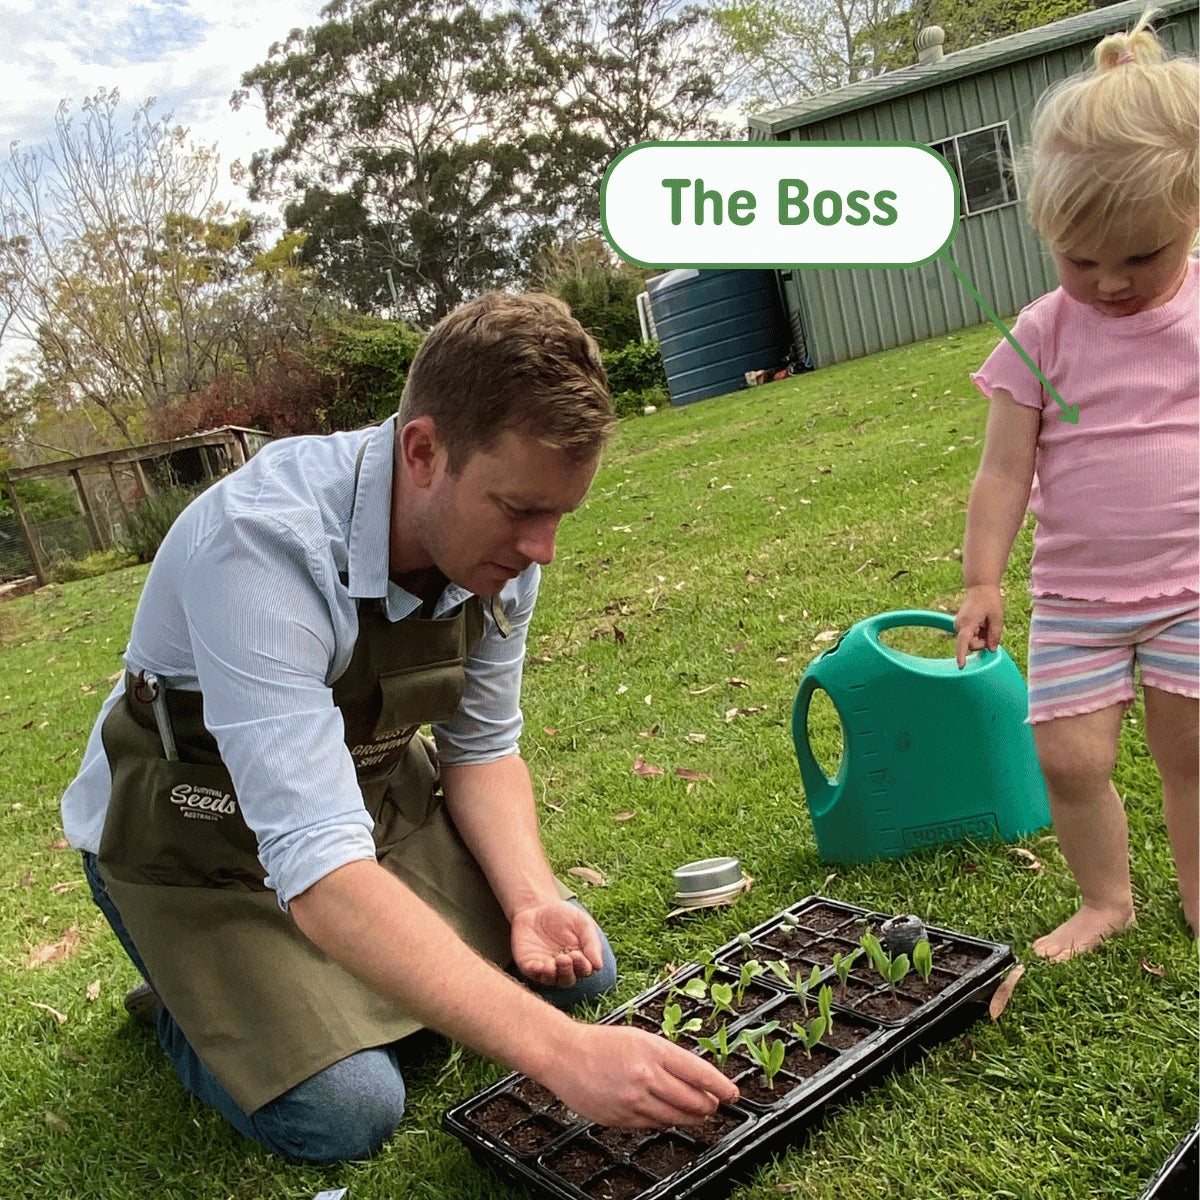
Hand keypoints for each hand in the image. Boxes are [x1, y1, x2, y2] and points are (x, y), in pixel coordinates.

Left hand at [511, 900, 602, 987]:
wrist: (536, 907)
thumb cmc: (563, 915)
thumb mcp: (582, 922)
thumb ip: (591, 942)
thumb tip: (599, 966)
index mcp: (579, 958)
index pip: (584, 970)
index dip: (583, 966)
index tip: (578, 954)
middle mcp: (563, 967)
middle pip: (568, 979)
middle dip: (568, 971)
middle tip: (565, 958)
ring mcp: (546, 967)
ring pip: (553, 980)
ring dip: (555, 974)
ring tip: (555, 961)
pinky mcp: (529, 965)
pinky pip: (534, 974)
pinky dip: (538, 972)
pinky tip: (541, 964)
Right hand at [538, 1023, 738, 1128]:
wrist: (564, 1055)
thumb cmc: (602, 1043)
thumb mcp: (640, 1039)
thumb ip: (667, 1058)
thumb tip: (696, 1079)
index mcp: (653, 1050)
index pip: (698, 1072)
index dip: (720, 1086)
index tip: (732, 1094)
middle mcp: (646, 1076)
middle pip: (692, 1100)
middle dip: (708, 1105)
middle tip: (715, 1105)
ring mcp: (634, 1100)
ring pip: (676, 1117)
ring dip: (691, 1117)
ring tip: (698, 1114)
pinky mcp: (622, 1119)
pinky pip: (654, 1125)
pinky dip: (665, 1122)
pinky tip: (668, 1116)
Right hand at [954, 584, 1003, 667]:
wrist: (981, 588)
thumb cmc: (990, 600)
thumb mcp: (997, 618)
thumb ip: (994, 635)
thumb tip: (991, 650)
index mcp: (968, 623)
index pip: (963, 642)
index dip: (962, 655)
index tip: (961, 666)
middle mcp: (959, 625)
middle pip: (972, 645)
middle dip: (984, 642)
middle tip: (992, 629)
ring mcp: (959, 625)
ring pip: (972, 641)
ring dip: (982, 637)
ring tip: (988, 623)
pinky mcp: (961, 625)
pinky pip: (971, 636)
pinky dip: (980, 634)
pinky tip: (983, 623)